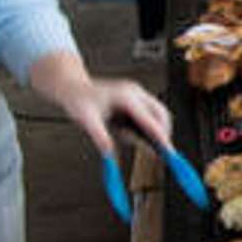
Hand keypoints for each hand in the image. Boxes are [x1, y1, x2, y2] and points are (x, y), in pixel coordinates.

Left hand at [33, 52, 171, 157]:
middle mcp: (135, 93)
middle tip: (159, 152)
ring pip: (157, 115)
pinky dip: (145, 128)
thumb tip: (109, 155)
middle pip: (161, 115)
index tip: (169, 152)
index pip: (150, 120)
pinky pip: (148, 115)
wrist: (72, 87)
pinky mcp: (134, 100)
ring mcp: (136, 95)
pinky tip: (126, 133)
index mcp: (126, 96)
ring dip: (153, 131)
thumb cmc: (78, 99)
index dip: (161, 137)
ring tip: (127, 137)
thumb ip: (100, 137)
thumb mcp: (86, 120)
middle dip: (162, 134)